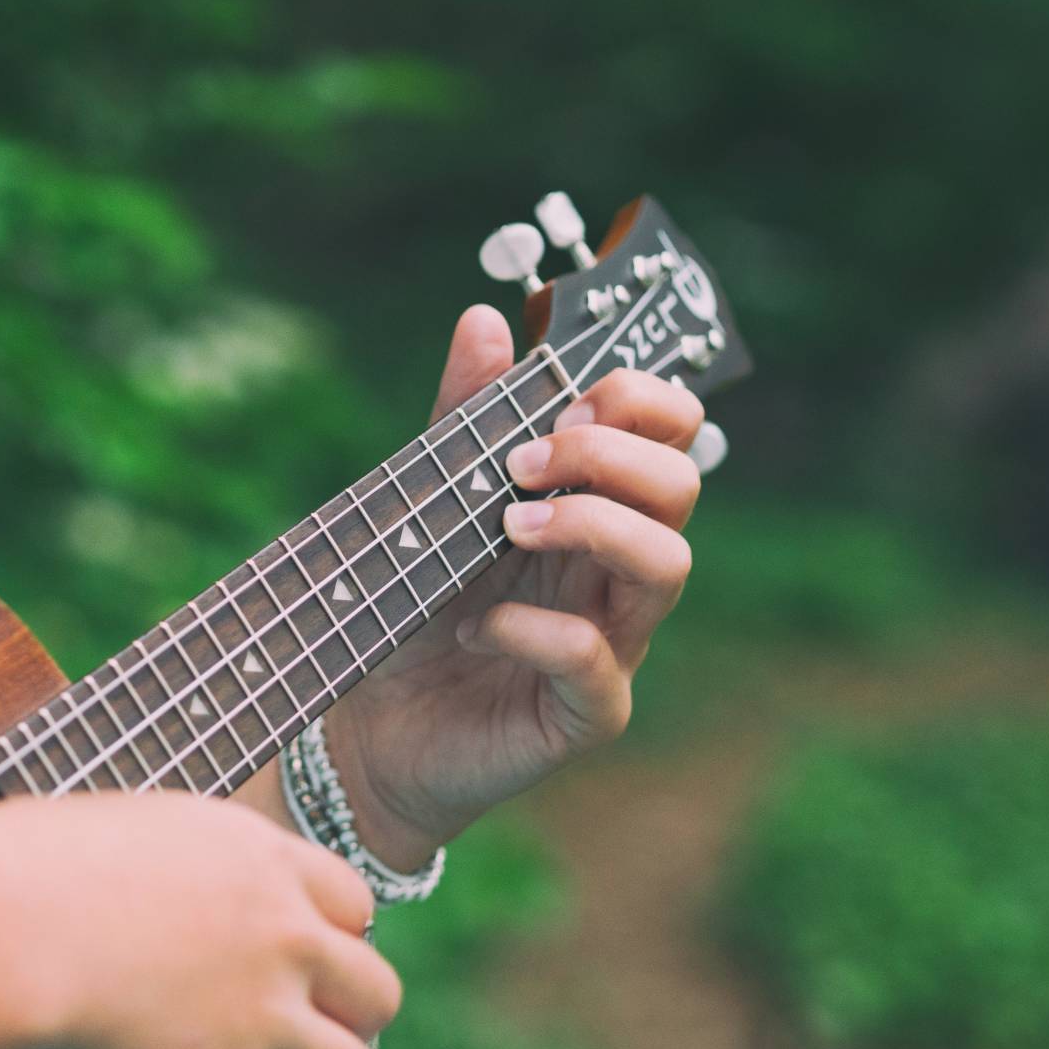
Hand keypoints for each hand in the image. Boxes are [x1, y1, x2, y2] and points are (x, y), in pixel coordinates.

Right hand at [0, 794, 399, 1048]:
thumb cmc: (15, 878)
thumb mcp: (124, 836)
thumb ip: (175, 872)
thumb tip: (162, 895)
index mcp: (256, 859)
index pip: (354, 906)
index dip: (330, 947)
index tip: (296, 977)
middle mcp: (280, 936)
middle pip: (378, 994)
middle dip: (346, 1030)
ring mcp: (261, 1019)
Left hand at [324, 304, 703, 868]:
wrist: (365, 730)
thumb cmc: (406, 612)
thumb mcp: (425, 503)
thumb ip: (461, 419)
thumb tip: (485, 319)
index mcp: (591, 507)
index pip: (671, 435)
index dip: (641, 401)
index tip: (566, 400)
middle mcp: (614, 572)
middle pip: (683, 487)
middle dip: (609, 455)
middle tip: (523, 462)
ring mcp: (613, 644)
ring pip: (668, 567)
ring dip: (591, 526)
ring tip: (509, 527)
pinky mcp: (583, 713)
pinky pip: (596, 663)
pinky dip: (535, 630)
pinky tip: (475, 625)